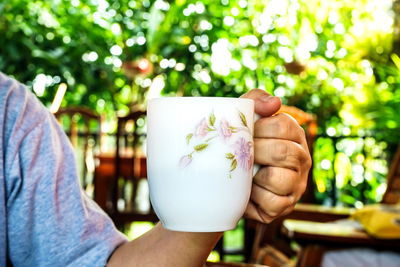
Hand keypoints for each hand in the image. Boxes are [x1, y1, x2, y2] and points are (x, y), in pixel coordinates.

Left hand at [241, 89, 311, 222]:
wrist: (226, 179)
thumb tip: (275, 102)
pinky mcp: (286, 205)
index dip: (258, 129)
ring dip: (253, 175)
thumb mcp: (243, 118)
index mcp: (293, 134)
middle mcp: (301, 158)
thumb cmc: (238, 144)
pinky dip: (254, 197)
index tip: (243, 133)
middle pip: (282, 151)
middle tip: (239, 154)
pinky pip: (271, 202)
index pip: (283, 125)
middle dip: (254, 152)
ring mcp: (296, 183)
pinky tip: (247, 191)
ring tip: (244, 172)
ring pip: (277, 178)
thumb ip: (255, 100)